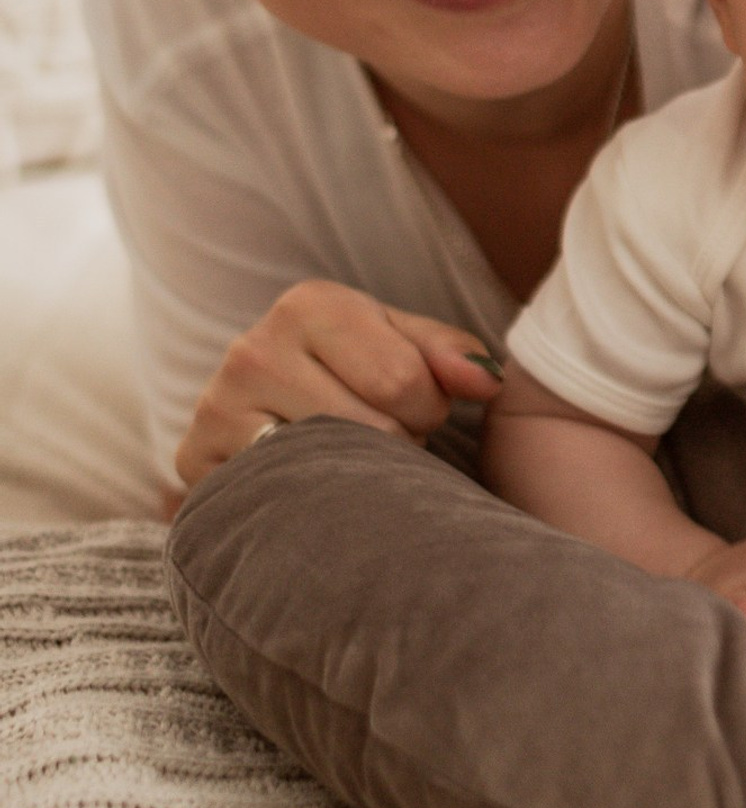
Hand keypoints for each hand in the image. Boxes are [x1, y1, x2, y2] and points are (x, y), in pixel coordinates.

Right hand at [176, 280, 505, 486]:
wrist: (262, 413)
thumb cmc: (353, 372)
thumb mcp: (402, 345)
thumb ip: (451, 356)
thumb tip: (489, 382)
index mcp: (309, 305)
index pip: (404, 382)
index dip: (427, 409)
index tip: (414, 408)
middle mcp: (253, 349)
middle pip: (370, 431)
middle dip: (395, 444)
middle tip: (379, 439)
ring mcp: (215, 408)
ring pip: (327, 471)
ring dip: (357, 477)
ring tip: (348, 458)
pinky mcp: (194, 465)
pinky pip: (278, 501)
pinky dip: (311, 503)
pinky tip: (312, 486)